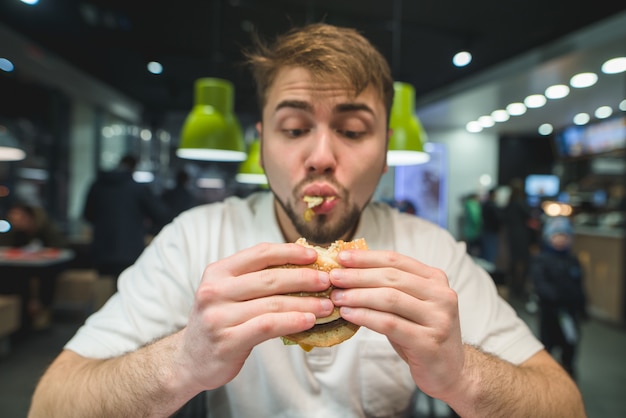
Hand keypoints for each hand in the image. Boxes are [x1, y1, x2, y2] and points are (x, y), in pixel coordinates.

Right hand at [176, 242, 334, 391]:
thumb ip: (256, 279)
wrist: (191, 360)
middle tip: (328, 281)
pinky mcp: (227, 340)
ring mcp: (219, 316)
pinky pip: (268, 326)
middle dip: (304, 278)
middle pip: (270, 278)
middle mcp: (215, 290)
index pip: (260, 253)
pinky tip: (309, 321)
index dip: (290, 252)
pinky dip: (292, 322)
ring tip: (327, 305)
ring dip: (305, 303)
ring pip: (273, 304)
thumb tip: (303, 266)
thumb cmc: (220, 321)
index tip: (315, 255)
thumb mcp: (228, 292)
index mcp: (218, 272)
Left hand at [329, 249, 463, 397]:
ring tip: (337, 297)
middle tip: (333, 277)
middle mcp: (441, 295)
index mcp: (435, 279)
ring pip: (389, 299)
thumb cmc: (421, 334)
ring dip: (358, 296)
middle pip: (391, 277)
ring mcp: (438, 319)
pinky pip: (390, 324)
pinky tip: (348, 315)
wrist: (450, 371)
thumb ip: (390, 288)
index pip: (396, 260)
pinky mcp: (429, 342)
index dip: (366, 257)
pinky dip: (365, 317)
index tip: (341, 257)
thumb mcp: (410, 305)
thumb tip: (349, 271)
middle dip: (357, 276)